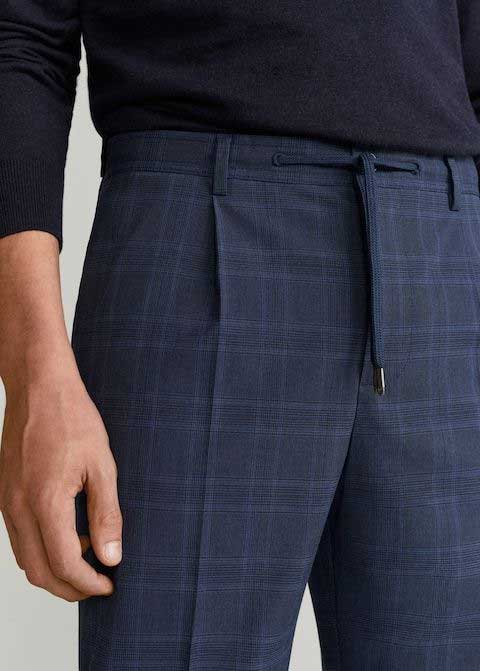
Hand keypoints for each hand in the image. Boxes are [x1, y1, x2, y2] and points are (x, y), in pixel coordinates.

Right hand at [0, 367, 121, 601]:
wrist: (38, 386)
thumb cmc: (71, 417)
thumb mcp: (102, 465)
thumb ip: (106, 514)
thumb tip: (112, 556)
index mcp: (44, 502)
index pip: (64, 564)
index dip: (88, 583)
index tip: (109, 585)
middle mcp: (17, 508)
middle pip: (38, 571)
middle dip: (68, 588)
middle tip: (97, 585)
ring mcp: (6, 501)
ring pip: (25, 558)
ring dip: (53, 570)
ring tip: (87, 562)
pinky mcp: (4, 493)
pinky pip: (18, 536)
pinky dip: (41, 549)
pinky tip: (67, 535)